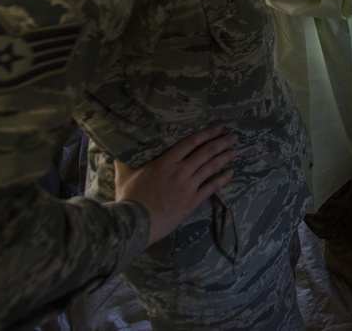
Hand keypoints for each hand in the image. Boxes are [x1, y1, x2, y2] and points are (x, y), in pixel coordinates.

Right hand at [115, 125, 237, 245]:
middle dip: (221, 142)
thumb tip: (117, 147)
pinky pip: (211, 187)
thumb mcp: (125, 174)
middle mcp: (180, 171)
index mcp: (165, 162)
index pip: (190, 142)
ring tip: (234, 151)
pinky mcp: (192, 201)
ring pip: (211, 168)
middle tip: (234, 136)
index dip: (206, 134)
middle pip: (205, 152)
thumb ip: (125, 160)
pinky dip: (222, 179)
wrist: (136, 223)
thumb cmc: (130, 198)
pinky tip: (230, 173)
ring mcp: (188, 186)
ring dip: (224, 158)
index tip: (217, 128)